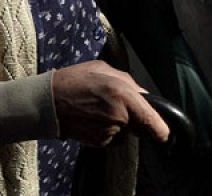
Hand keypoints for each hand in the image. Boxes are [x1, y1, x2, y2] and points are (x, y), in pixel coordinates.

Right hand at [52, 60, 169, 145]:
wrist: (47, 103)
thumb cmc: (75, 81)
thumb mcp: (104, 70)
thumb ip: (129, 82)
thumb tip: (143, 95)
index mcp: (124, 96)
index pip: (154, 124)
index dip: (162, 129)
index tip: (164, 131)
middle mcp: (120, 118)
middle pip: (140, 126)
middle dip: (134, 117)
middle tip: (114, 103)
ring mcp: (109, 133)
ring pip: (126, 131)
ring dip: (119, 123)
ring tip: (98, 107)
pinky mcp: (99, 143)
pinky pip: (112, 137)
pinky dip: (107, 129)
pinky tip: (92, 117)